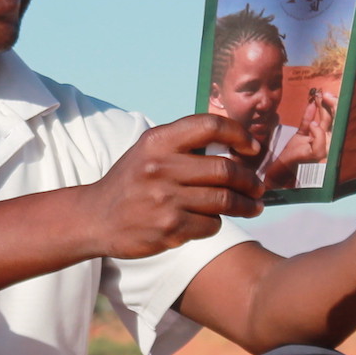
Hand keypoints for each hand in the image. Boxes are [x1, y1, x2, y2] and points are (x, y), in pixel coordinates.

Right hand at [82, 114, 264, 258]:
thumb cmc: (131, 181)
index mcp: (158, 141)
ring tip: (253, 206)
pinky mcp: (169, 229)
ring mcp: (165, 200)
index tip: (252, 148)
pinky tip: (210, 221)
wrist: (96, 218)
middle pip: (225, 169)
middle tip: (258, 187)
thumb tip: (236, 148)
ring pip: (224, 201)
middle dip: (250, 180)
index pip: (210, 125)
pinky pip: (210, 225)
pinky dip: (215, 223)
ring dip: (245, 205)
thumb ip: (184, 145)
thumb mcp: (149, 152)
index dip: (239, 134)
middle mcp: (161, 167)